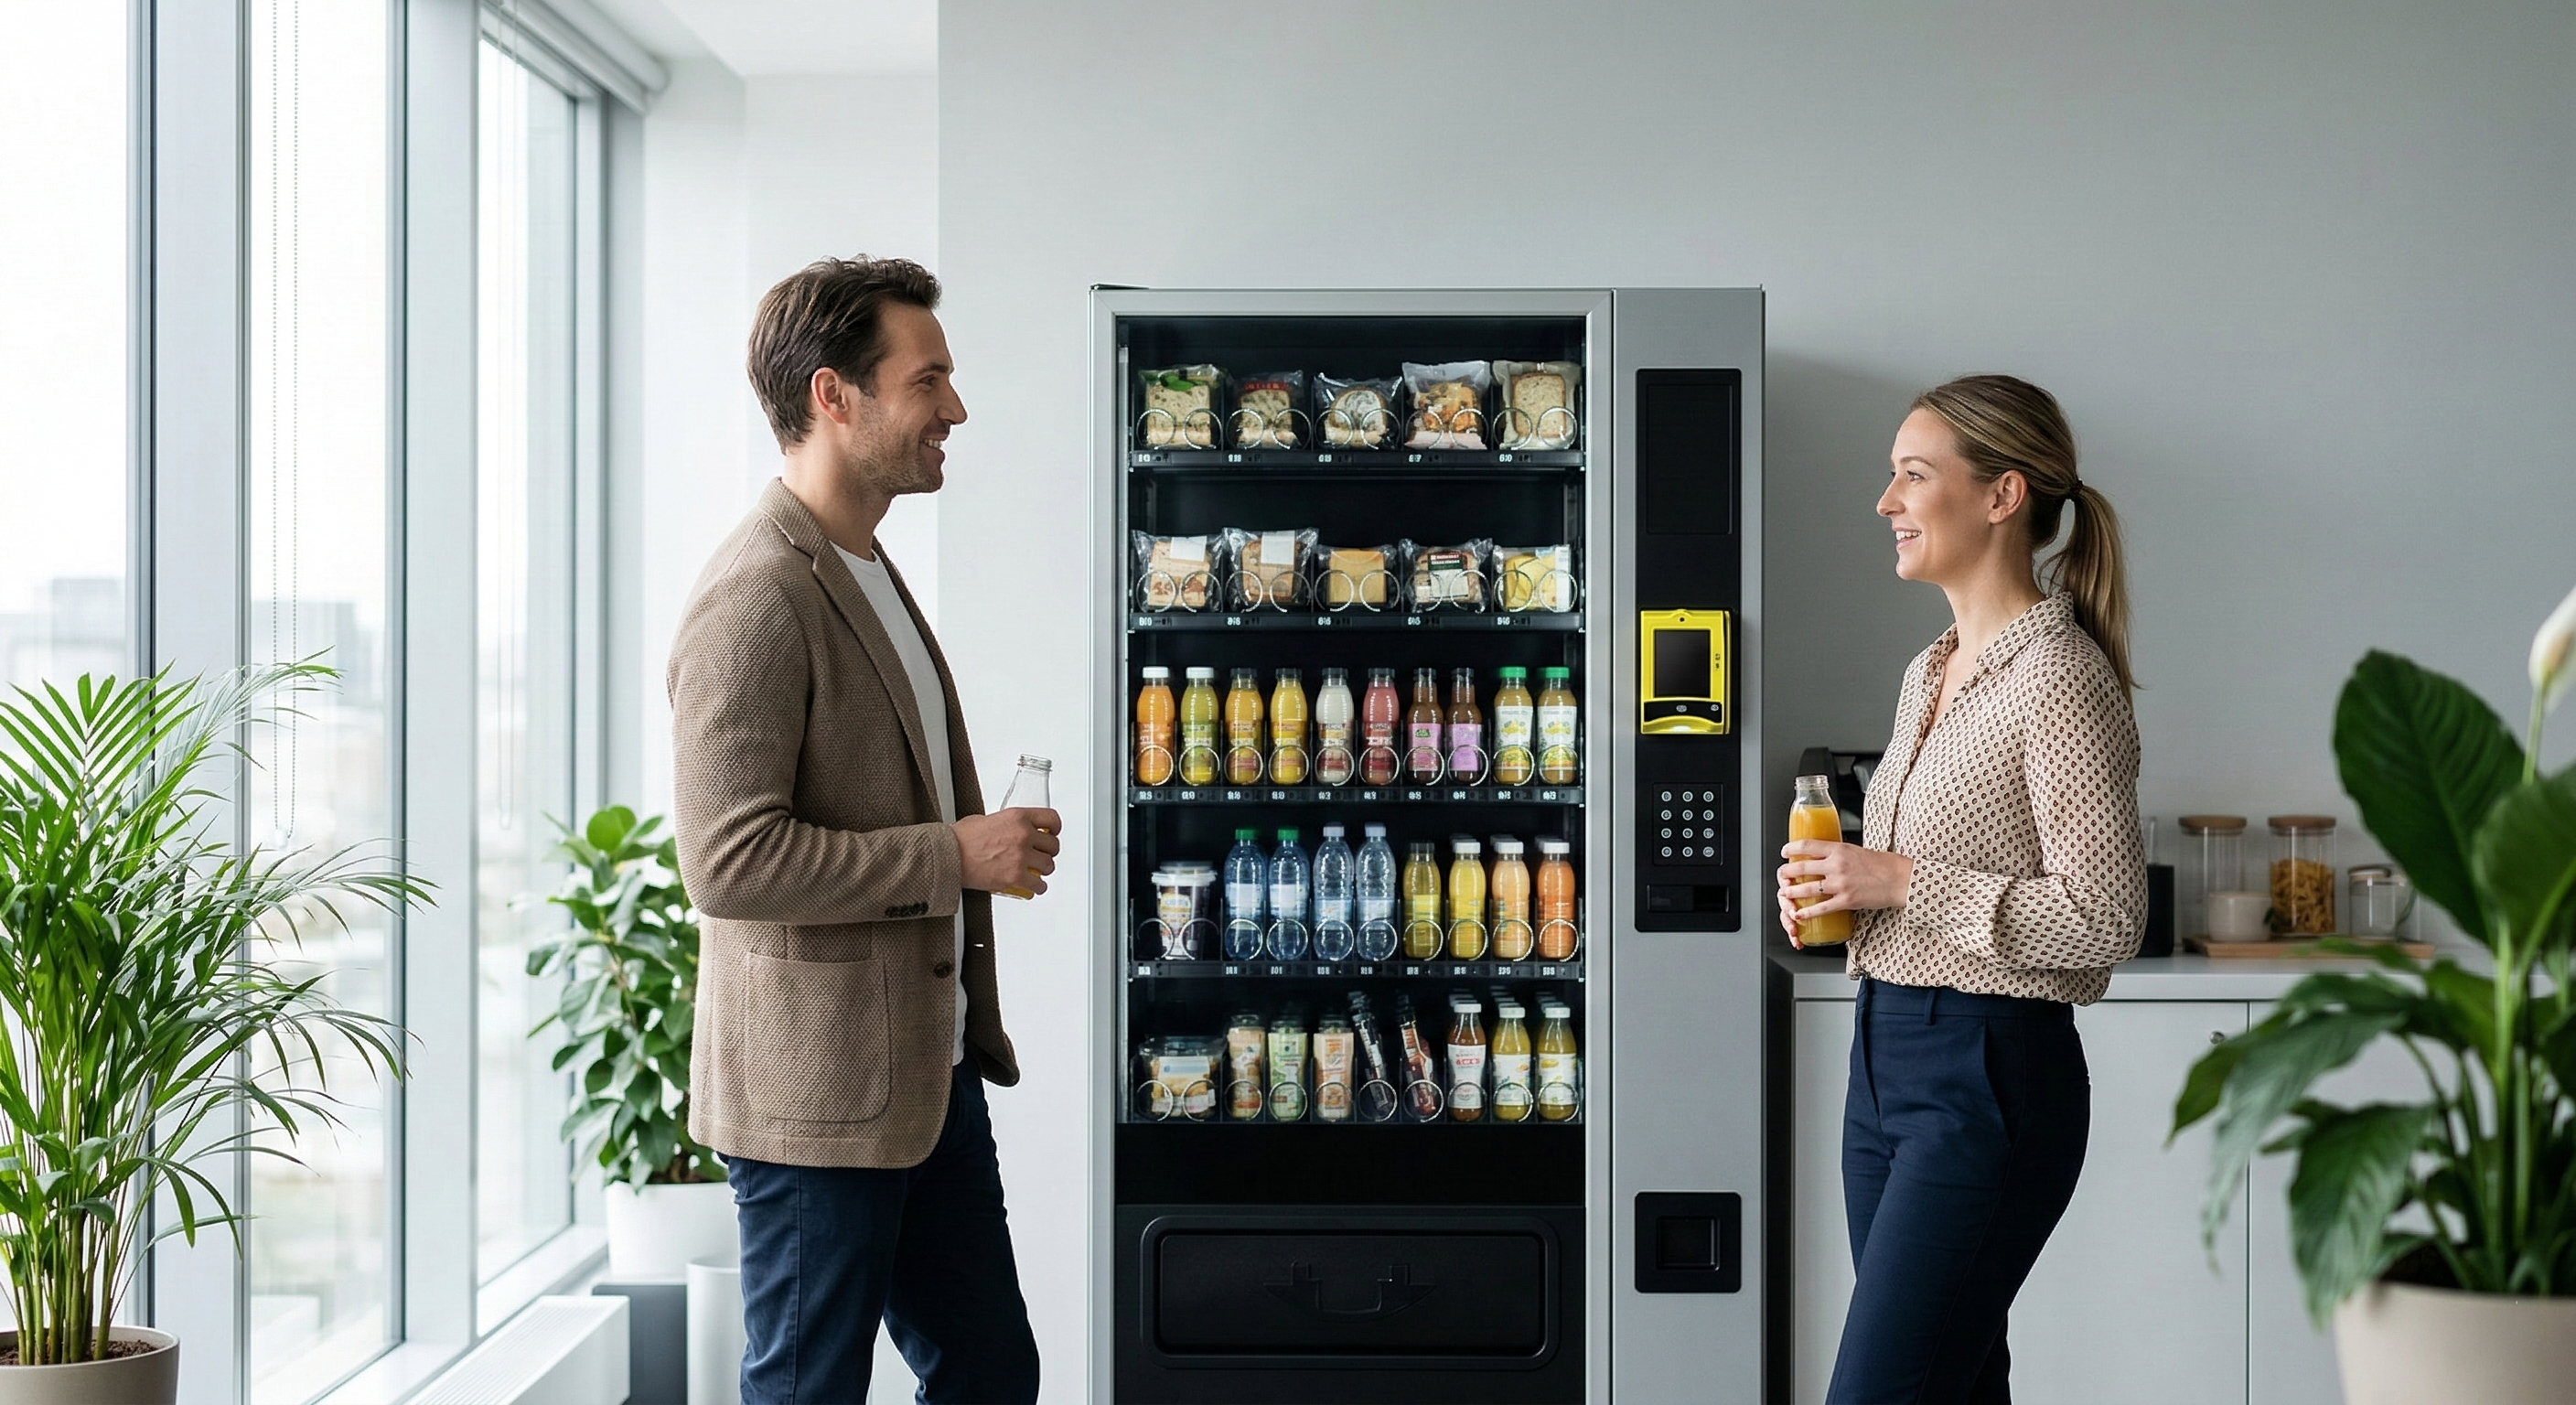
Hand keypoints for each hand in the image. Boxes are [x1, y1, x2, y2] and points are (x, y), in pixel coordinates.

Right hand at [957, 808, 1061, 894]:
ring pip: (1048, 866)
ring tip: (1036, 871)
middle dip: (1048, 852)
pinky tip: (1034, 886)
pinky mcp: (1015, 877)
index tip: (1052, 833)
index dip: (1055, 828)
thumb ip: (1005, 823)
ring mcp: (1021, 857)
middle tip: (1041, 855)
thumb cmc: (960, 839)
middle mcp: (1023, 835)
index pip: (1051, 819)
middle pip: (1053, 845)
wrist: (949, 856)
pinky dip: (1038, 887)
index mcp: (1017, 817)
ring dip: (1043, 870)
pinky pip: (1039, 885)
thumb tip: (1010, 829)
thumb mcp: (986, 818)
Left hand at [1775, 840, 1911, 940]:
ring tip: (1785, 894)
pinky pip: (1821, 908)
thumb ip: (1840, 853)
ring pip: (1807, 888)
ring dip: (1792, 892)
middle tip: (1782, 875)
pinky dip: (1807, 912)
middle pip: (1802, 867)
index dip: (1791, 849)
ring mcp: (1840, 884)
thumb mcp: (1857, 850)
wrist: (1901, 879)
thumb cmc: (1884, 864)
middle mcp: (1836, 865)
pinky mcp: (1846, 901)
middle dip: (1786, 873)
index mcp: (1839, 849)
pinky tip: (1799, 913)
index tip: (1784, 852)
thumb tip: (1826, 856)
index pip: (1806, 845)